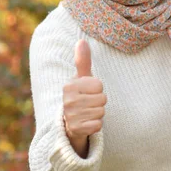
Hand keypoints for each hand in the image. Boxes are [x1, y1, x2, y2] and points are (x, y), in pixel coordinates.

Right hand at [62, 40, 106, 155]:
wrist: (70, 122)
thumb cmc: (80, 95)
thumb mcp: (82, 78)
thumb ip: (82, 61)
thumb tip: (81, 41)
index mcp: (69, 86)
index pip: (99, 85)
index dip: (98, 89)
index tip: (88, 92)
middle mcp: (68, 101)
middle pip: (103, 99)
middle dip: (99, 102)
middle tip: (89, 104)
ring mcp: (71, 116)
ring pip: (101, 112)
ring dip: (98, 113)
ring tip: (87, 112)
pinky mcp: (76, 130)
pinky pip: (98, 125)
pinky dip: (96, 125)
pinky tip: (87, 123)